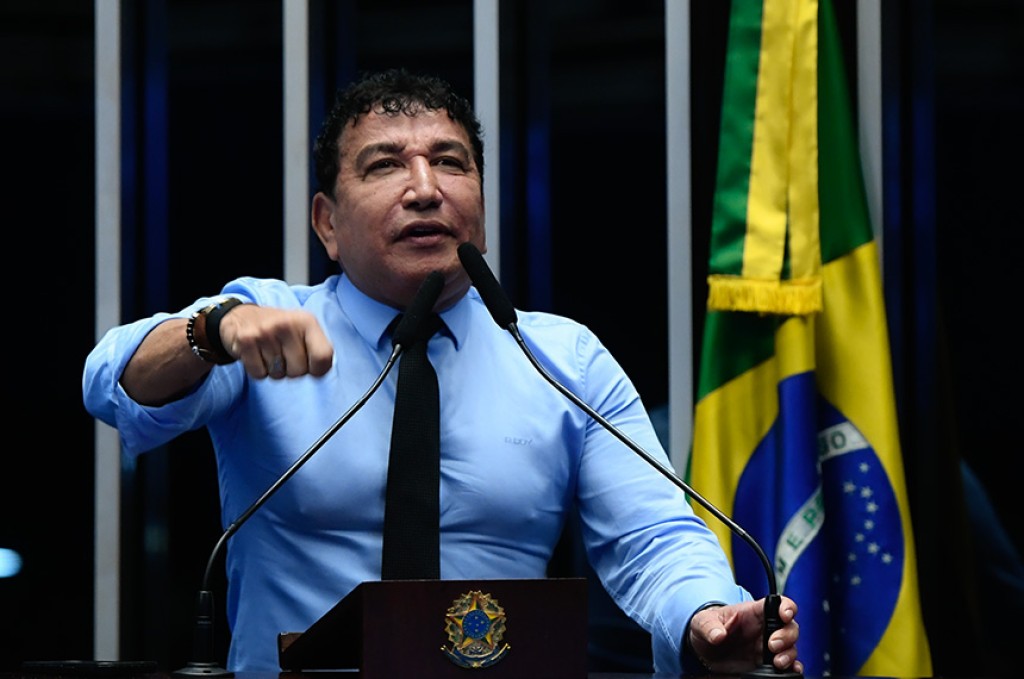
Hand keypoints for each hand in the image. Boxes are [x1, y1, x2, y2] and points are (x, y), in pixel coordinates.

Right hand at [219, 304, 333, 379]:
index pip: (323, 357)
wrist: (241, 316)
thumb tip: (321, 370)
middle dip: (292, 370)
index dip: (318, 369)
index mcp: (307, 321)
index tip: (310, 365)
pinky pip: (259, 374)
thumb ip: (318, 349)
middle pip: (299, 371)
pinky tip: (257, 355)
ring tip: (269, 352)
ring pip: (278, 375)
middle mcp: (287, 324)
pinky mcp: (246, 341)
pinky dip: (258, 371)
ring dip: (274, 370)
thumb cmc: (280, 329)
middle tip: (283, 355)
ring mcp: (265, 332)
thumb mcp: (304, 330)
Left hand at [688, 596, 801, 673]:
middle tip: (772, 645)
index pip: (777, 603)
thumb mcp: (702, 622)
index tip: (785, 615)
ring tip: (777, 662)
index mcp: (753, 612)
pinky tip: (790, 670)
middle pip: (789, 626)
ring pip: (790, 647)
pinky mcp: (766, 662)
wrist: (704, 648)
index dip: (786, 607)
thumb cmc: (707, 627)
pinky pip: (787, 664)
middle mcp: (764, 628)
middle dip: (786, 636)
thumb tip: (718, 635)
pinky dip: (792, 668)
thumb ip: (709, 626)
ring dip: (789, 654)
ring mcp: (767, 646)